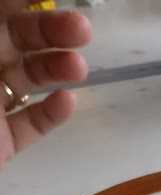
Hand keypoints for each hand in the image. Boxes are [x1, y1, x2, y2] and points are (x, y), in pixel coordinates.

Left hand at [0, 1, 90, 166]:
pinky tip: (67, 101)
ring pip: (27, 81)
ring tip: (78, 68)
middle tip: (81, 29)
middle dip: (49, 31)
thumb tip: (8, 3)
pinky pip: (30, 126)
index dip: (23, 2)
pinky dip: (51, 115)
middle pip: (16, 41)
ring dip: (55, 70)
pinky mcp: (3, 143)